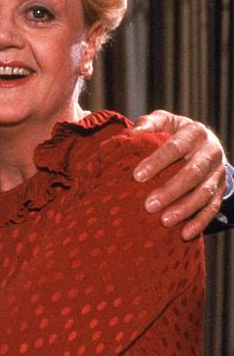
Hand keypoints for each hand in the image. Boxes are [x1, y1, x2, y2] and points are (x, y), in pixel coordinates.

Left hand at [132, 109, 226, 239]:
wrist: (205, 143)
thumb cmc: (175, 133)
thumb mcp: (165, 122)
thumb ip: (149, 124)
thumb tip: (132, 133)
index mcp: (195, 132)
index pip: (175, 146)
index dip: (157, 161)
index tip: (137, 176)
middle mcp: (211, 151)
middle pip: (192, 173)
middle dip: (170, 190)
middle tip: (149, 205)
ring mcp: (218, 172)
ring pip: (205, 193)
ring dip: (184, 209)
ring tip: (164, 221)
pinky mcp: (222, 189)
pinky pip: (213, 208)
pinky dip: (200, 222)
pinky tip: (185, 234)